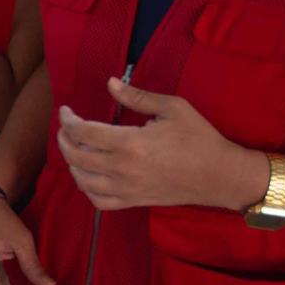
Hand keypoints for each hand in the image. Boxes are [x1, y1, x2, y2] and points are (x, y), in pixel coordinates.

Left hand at [55, 77, 268, 211]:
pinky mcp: (133, 201)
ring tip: (75, 149)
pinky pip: (98, 201)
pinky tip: (88, 176)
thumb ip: (137, 96)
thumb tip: (110, 83)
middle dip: (64, 139)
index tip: (66, 111)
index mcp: (129, 143)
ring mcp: (126, 189)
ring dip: (71, 164)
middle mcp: (122, 169)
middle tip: (66, 128)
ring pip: (82, 180)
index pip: (82, 132)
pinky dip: (86, 188)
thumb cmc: (199, 138)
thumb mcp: (172, 107)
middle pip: (76, 156)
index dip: (68, 120)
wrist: (219, 175)